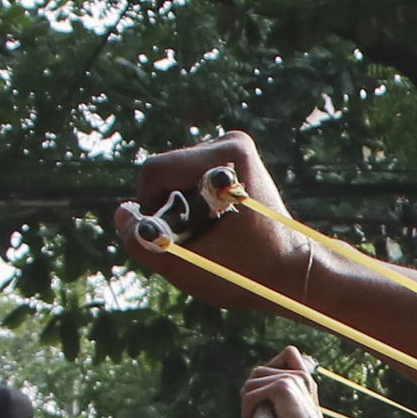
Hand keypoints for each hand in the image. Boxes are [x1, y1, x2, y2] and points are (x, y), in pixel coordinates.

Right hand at [113, 133, 306, 308]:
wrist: (295, 271)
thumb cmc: (247, 274)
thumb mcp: (188, 268)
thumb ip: (145, 243)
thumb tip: (121, 213)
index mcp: (225, 159)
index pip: (156, 172)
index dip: (151, 209)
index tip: (173, 237)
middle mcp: (232, 143)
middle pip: (164, 172)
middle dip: (166, 208)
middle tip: (195, 239)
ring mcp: (234, 147)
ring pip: (174, 175)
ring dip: (178, 206)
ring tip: (209, 234)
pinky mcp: (234, 158)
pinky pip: (189, 177)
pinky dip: (191, 202)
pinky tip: (214, 225)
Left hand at [242, 349, 334, 417]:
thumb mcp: (292, 415)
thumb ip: (281, 401)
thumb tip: (253, 396)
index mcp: (304, 379)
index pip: (289, 353)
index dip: (272, 367)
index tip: (269, 393)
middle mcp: (299, 375)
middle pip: (259, 371)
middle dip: (251, 392)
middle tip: (254, 412)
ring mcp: (290, 378)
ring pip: (252, 383)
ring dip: (247, 404)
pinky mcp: (281, 387)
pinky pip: (251, 395)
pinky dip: (246, 411)